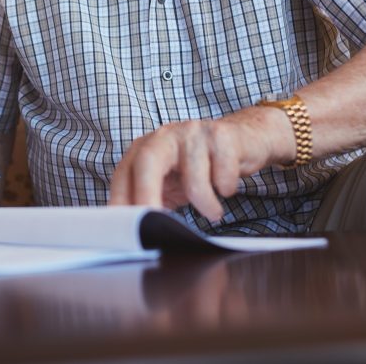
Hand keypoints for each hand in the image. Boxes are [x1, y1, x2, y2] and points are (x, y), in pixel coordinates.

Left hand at [109, 107, 291, 220]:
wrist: (245, 138)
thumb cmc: (202, 166)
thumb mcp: (171, 182)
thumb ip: (152, 199)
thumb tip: (136, 233)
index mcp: (146, 147)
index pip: (124, 173)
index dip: (120, 200)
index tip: (122, 227)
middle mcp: (165, 136)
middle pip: (147, 162)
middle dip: (147, 195)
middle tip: (154, 225)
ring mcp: (192, 132)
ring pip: (193, 177)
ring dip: (205, 203)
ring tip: (213, 213)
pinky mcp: (221, 135)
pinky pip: (223, 174)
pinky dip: (227, 188)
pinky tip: (227, 186)